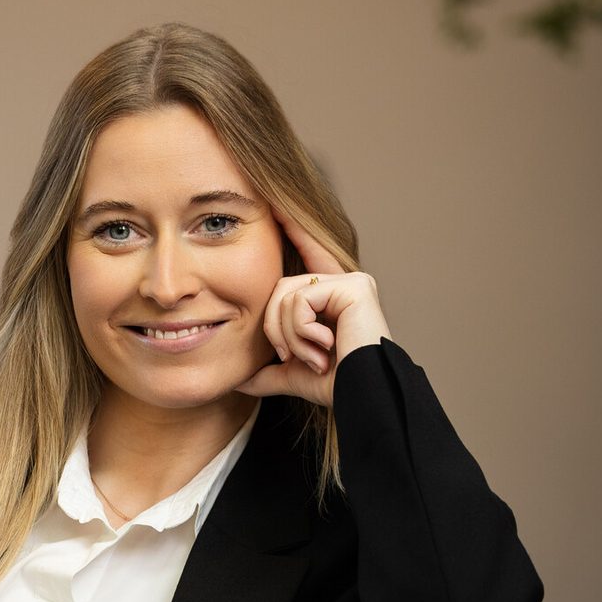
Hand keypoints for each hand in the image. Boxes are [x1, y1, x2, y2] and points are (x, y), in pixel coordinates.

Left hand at [234, 205, 392, 405]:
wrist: (362, 399)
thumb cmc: (338, 387)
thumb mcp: (295, 375)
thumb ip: (269, 372)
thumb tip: (239, 380)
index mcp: (335, 297)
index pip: (307, 256)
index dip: (293, 229)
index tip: (274, 203)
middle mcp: (347, 283)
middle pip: (280, 288)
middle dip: (276, 328)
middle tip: (295, 357)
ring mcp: (353, 282)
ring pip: (287, 295)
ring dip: (290, 335)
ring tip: (315, 356)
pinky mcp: (354, 287)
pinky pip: (301, 300)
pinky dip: (302, 330)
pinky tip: (324, 347)